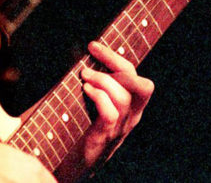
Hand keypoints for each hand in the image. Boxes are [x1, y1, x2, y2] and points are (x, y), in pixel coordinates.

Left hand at [55, 41, 154, 181]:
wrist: (69, 165)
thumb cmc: (76, 130)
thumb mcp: (90, 104)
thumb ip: (92, 85)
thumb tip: (77, 57)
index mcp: (130, 108)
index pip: (135, 76)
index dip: (116, 57)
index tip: (93, 46)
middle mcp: (130, 118)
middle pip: (142, 85)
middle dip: (117, 64)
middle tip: (93, 56)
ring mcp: (119, 129)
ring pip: (124, 97)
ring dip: (102, 80)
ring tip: (84, 76)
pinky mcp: (104, 138)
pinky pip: (111, 113)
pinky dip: (99, 97)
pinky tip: (85, 91)